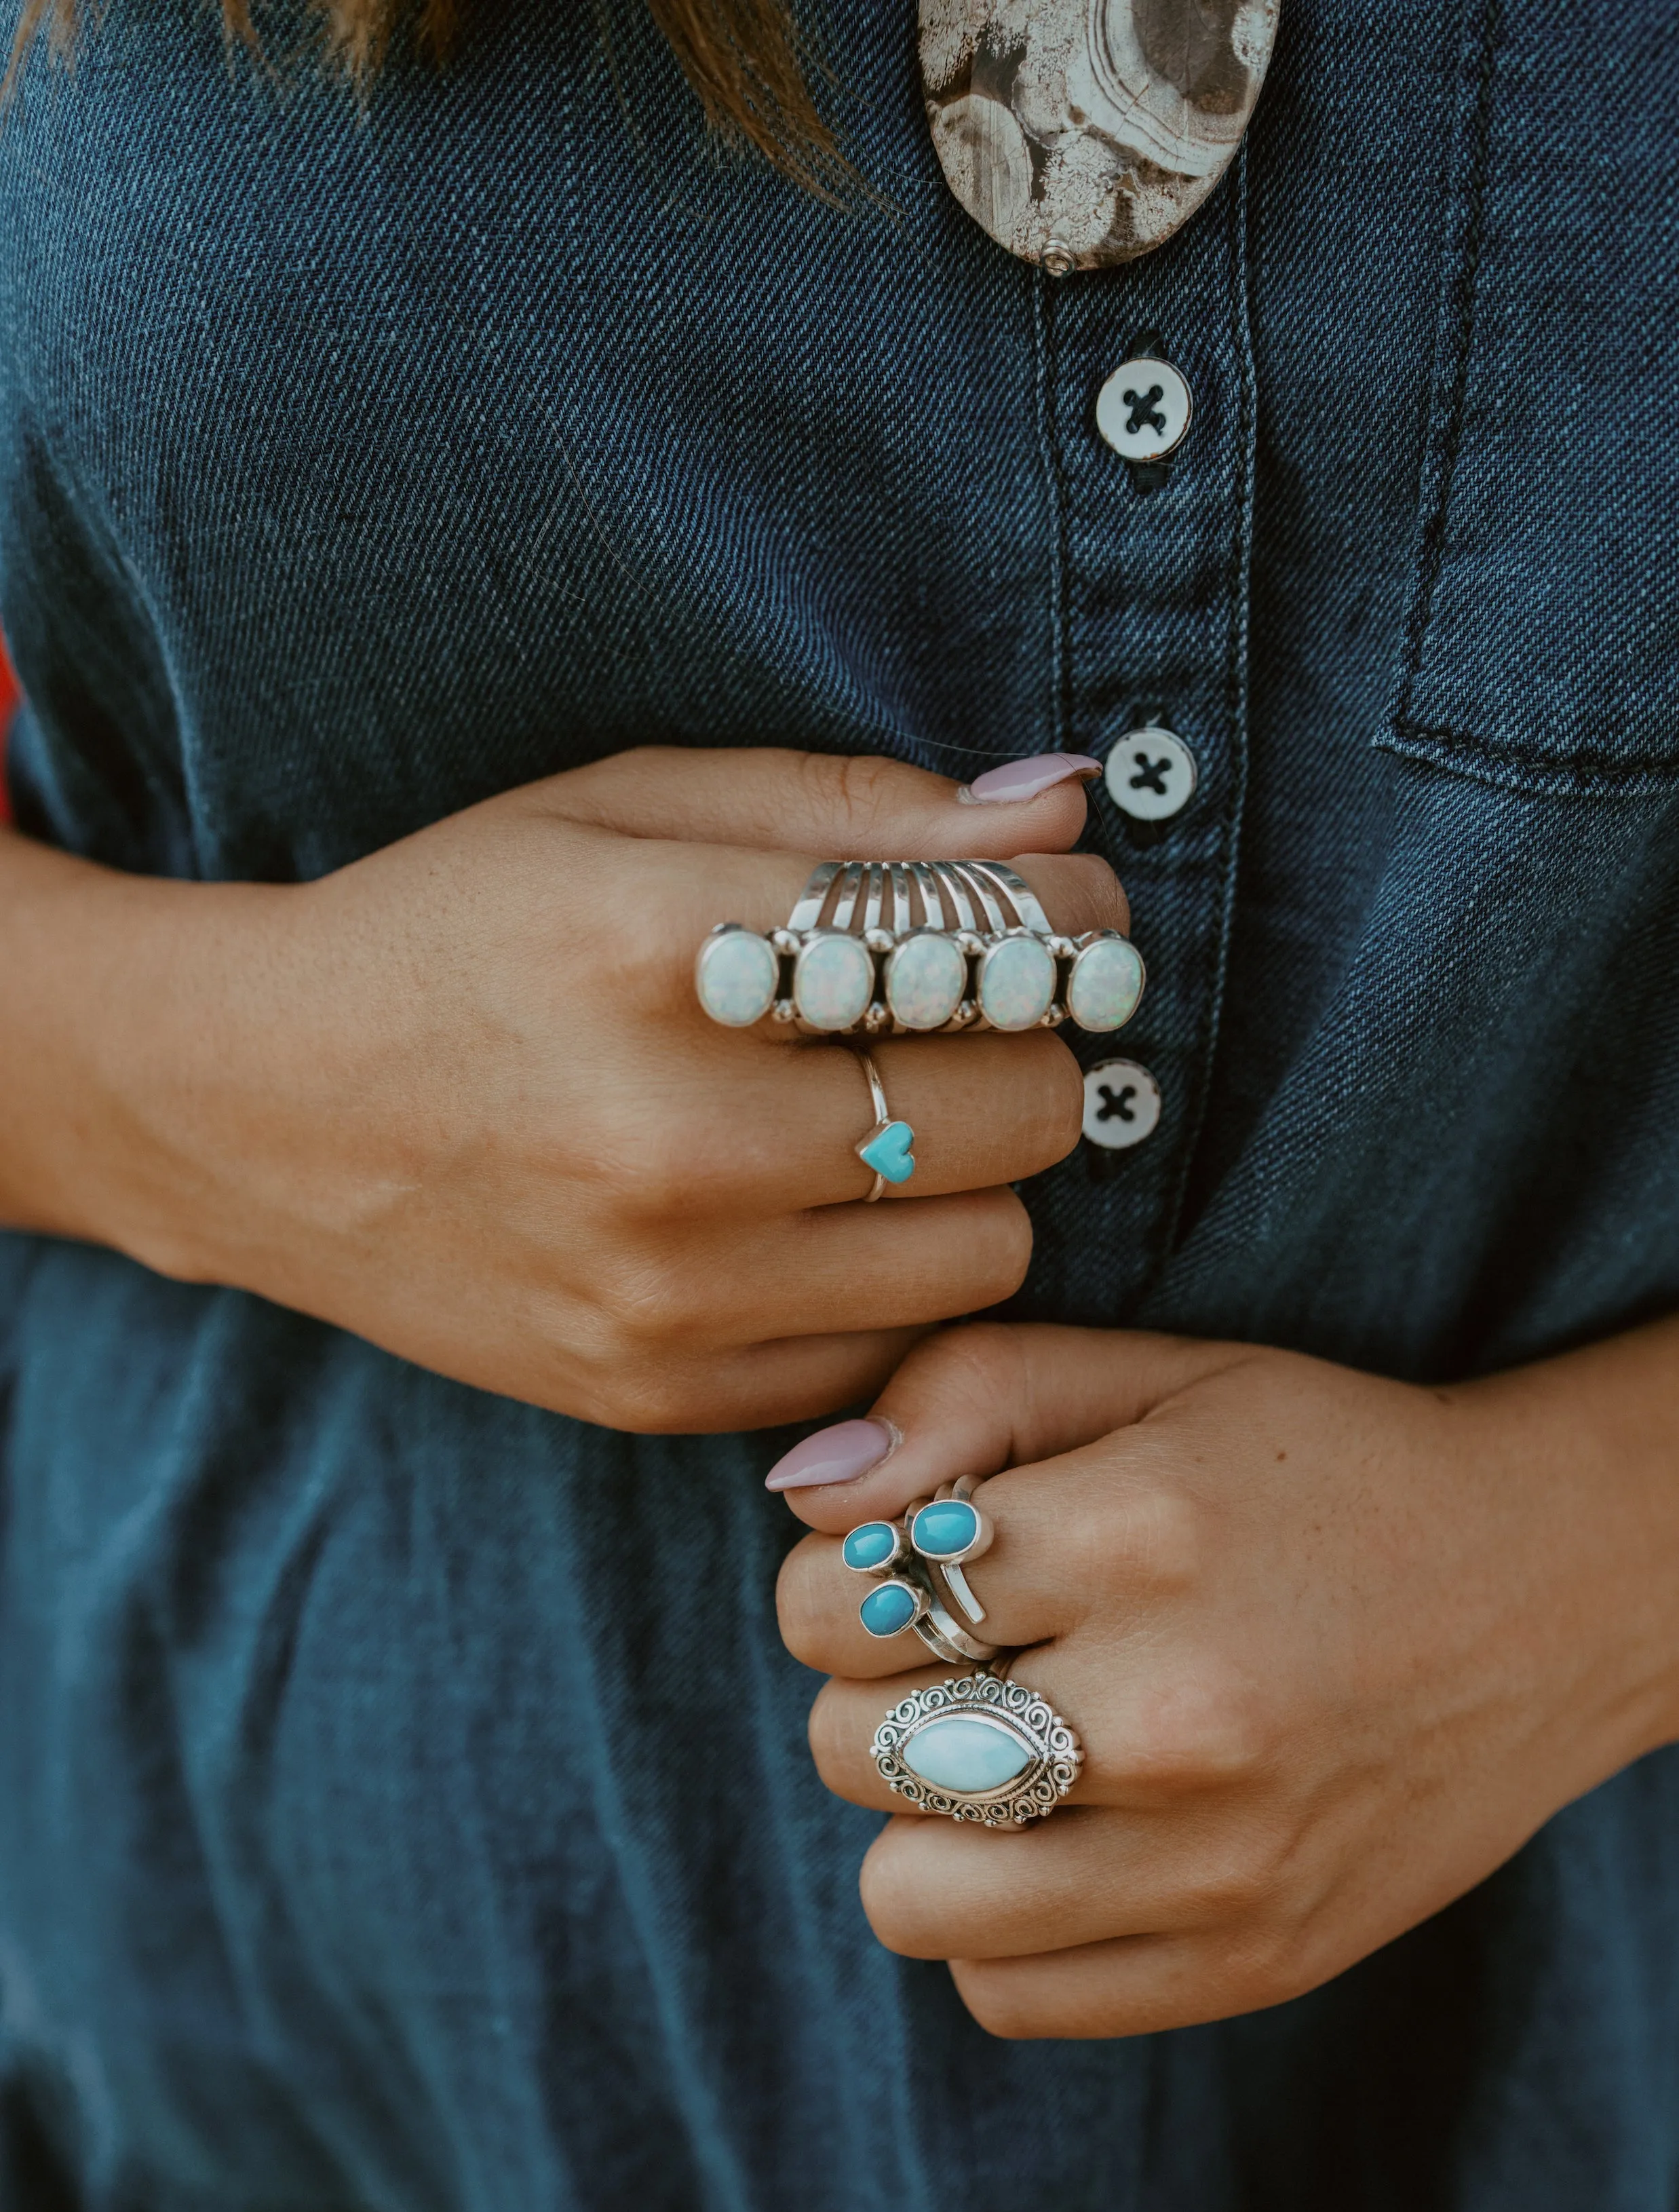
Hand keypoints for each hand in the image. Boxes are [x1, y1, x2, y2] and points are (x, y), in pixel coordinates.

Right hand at [0, 749, 1123, 1429]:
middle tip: (967, 1025)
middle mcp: (668, 1136)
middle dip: (1027, 1053)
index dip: (1067, 922)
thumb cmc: (457, 928)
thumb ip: (855, 810)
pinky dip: (888, 1282)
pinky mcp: (655, 1393)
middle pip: (1024, 1112)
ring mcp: (664, 1290)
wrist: (256, 1108)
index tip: (1065, 913)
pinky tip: (808, 1218)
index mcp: (656, 946)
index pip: (986, 942)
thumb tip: (1065, 815)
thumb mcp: (626, 809)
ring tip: (878, 1125)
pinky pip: (893, 1349)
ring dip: (975, 1183)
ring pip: (991, 1252)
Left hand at [775, 1320, 1678, 2035]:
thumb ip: (958, 1395)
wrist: (1551, 1593)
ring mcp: (1215, 1861)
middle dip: (872, 1694)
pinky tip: (1070, 1838)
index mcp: (1139, 1535)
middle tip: (969, 1660)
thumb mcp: (1150, 1370)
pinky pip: (1004, 1992)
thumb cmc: (1319, 1470)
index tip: (913, 1571)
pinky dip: (1002, 1927)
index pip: (836, 1600)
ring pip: (905, 1895)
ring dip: (924, 1822)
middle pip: (846, 1746)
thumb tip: (801, 1494)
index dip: (841, 1579)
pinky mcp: (1249, 1964)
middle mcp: (1175, 1710)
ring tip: (1008, 1754)